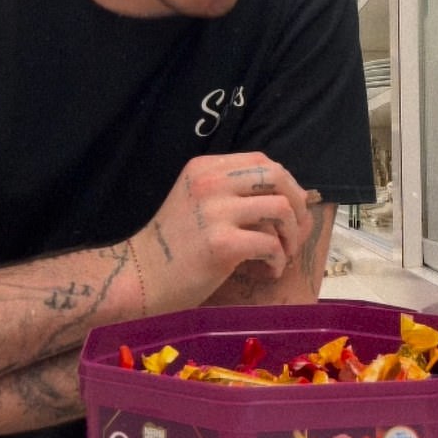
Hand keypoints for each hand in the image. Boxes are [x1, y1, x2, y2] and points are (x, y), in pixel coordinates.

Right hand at [132, 152, 313, 313]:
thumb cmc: (174, 245)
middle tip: (295, 230)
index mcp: (204, 168)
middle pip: (277, 176)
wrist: (141, 277)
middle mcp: (210, 182)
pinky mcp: (221, 244)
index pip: (261, 160)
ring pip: (281, 208)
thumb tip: (287, 195)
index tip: (290, 206)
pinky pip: (271, 244)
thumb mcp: (196, 200)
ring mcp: (215, 212)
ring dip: (292, 234)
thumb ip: (230, 190)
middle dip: (297, 204)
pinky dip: (279, 260)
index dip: (285, 182)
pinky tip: (269, 270)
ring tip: (283, 253)